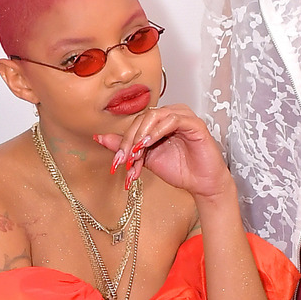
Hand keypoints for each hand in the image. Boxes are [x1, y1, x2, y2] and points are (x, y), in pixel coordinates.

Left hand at [95, 104, 232, 199]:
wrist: (201, 184)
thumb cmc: (180, 169)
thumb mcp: (145, 159)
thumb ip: (126, 147)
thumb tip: (99, 137)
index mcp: (160, 122)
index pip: (136, 123)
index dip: (125, 140)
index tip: (118, 161)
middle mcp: (171, 115)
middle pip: (143, 118)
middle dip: (130, 139)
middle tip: (125, 158)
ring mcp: (184, 117)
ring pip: (155, 116)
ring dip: (141, 135)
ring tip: (136, 153)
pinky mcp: (195, 124)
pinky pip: (173, 120)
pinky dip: (157, 131)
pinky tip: (148, 144)